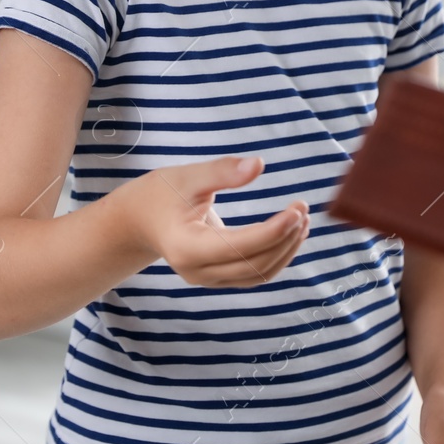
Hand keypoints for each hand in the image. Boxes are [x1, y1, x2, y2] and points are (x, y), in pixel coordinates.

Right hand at [123, 156, 309, 286]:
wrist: (140, 219)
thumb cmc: (161, 194)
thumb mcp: (187, 176)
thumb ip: (222, 172)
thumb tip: (259, 165)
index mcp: (187, 248)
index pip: (240, 247)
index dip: (273, 231)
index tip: (297, 209)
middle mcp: (198, 272)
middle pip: (254, 265)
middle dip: (285, 239)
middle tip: (303, 208)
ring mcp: (208, 279)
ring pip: (258, 274)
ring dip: (286, 249)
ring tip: (303, 219)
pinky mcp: (218, 277)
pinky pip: (254, 273)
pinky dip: (277, 255)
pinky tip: (291, 232)